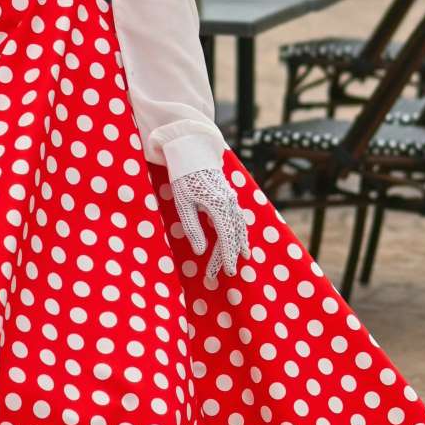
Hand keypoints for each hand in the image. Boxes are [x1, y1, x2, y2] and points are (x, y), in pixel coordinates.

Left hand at [171, 165, 249, 282]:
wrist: (191, 151)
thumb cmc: (183, 178)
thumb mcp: (183, 204)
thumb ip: (192, 228)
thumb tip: (200, 252)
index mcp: (219, 206)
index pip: (226, 238)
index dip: (226, 256)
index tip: (226, 271)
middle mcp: (230, 203)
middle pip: (233, 235)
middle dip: (229, 254)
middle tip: (224, 272)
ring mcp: (232, 199)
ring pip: (239, 226)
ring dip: (239, 243)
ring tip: (241, 257)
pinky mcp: (229, 196)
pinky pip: (239, 217)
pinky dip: (240, 230)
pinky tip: (240, 237)